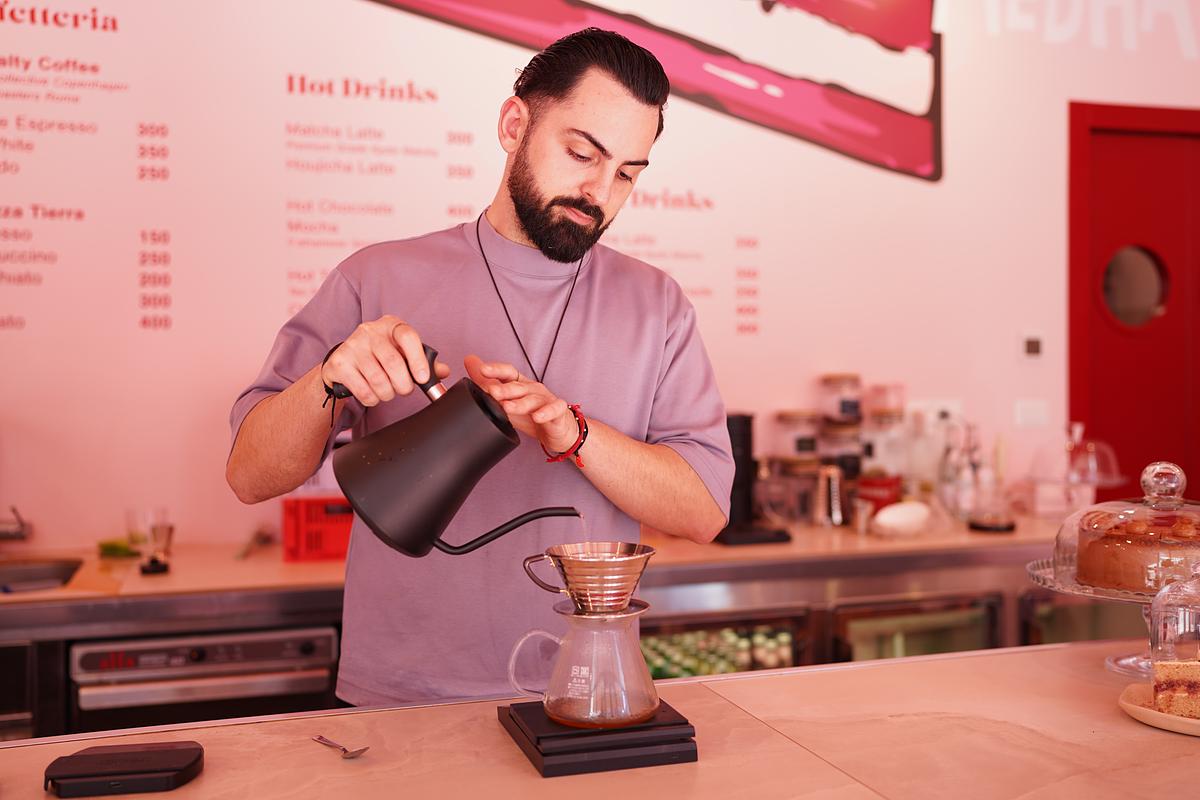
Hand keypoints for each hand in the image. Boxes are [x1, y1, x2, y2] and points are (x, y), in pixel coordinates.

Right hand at [320, 315, 449, 406]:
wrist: (344, 360)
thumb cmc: (380, 356)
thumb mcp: (403, 353)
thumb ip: (425, 361)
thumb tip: (444, 372)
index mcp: (391, 325)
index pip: (408, 336)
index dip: (418, 360)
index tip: (423, 379)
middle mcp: (369, 331)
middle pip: (393, 363)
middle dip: (404, 385)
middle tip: (405, 390)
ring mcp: (352, 346)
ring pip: (378, 380)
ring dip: (388, 394)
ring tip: (388, 391)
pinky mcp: (339, 364)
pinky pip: (363, 391)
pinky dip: (373, 399)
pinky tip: (373, 393)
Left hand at [464, 355, 576, 451]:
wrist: (557, 429)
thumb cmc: (530, 413)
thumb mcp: (506, 398)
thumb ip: (487, 381)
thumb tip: (469, 360)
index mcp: (520, 383)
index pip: (508, 372)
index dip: (496, 370)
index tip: (482, 369)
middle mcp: (533, 388)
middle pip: (518, 387)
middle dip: (504, 389)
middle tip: (491, 391)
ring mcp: (546, 399)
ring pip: (532, 400)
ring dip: (519, 403)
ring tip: (507, 407)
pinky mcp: (559, 413)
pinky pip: (553, 410)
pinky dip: (546, 413)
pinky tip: (537, 417)